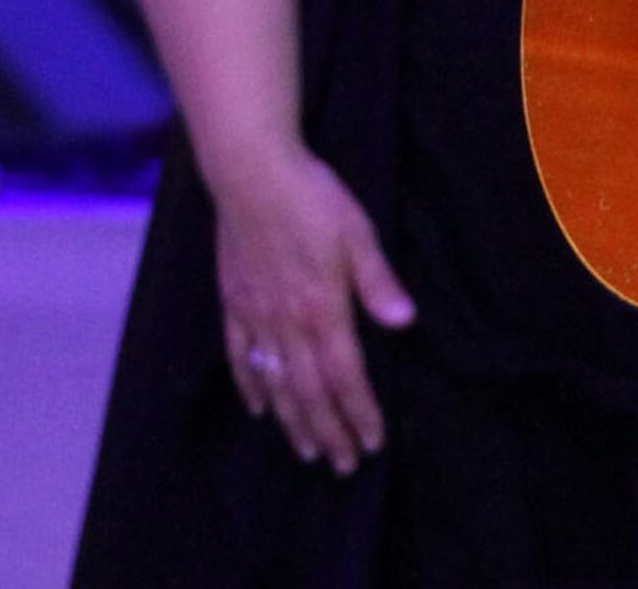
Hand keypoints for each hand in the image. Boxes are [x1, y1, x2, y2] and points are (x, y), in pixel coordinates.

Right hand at [207, 144, 413, 473]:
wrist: (250, 172)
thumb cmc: (313, 198)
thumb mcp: (358, 232)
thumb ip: (378, 281)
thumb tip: (404, 322)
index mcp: (322, 306)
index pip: (345, 374)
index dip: (358, 412)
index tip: (370, 443)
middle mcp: (286, 320)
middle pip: (309, 390)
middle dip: (328, 430)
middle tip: (341, 465)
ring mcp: (255, 314)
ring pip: (275, 382)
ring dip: (292, 420)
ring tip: (306, 450)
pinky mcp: (233, 302)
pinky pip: (239, 355)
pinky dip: (250, 385)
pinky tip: (259, 407)